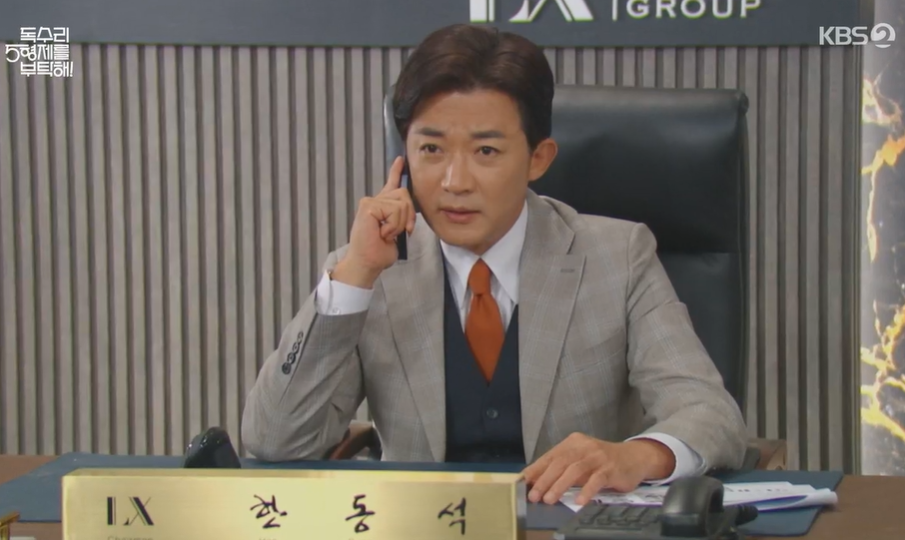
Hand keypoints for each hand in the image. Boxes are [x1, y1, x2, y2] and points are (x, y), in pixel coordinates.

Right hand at [332, 156, 415, 287]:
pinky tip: (381, 233)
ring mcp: (370, 201)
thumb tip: (408, 209)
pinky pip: (394, 211)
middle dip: (409, 215)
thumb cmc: (379, 252)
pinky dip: (392, 226)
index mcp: (382, 206)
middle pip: (405, 194)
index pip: (391, 184)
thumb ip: (401, 217)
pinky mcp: (368, 205)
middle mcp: (375, 201)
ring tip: (386, 235)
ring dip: (399, 224)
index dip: (396, 171)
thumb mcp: (396, 232)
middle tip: (399, 232)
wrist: (366, 264)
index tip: (401, 159)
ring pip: (401, 203)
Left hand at [523, 433, 675, 505]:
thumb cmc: (602, 461)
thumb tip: (537, 481)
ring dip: (560, 486)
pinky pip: (596, 480)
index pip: (551, 455)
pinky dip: (586, 491)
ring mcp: (598, 457)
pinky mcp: (610, 469)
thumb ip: (562, 467)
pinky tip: (578, 501)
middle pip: (560, 462)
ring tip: (549, 500)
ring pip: (575, 470)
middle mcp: (584, 446)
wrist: (634, 457)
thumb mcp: (581, 459)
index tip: (524, 483)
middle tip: (534, 495)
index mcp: (574, 442)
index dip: (537, 469)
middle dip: (545, 480)